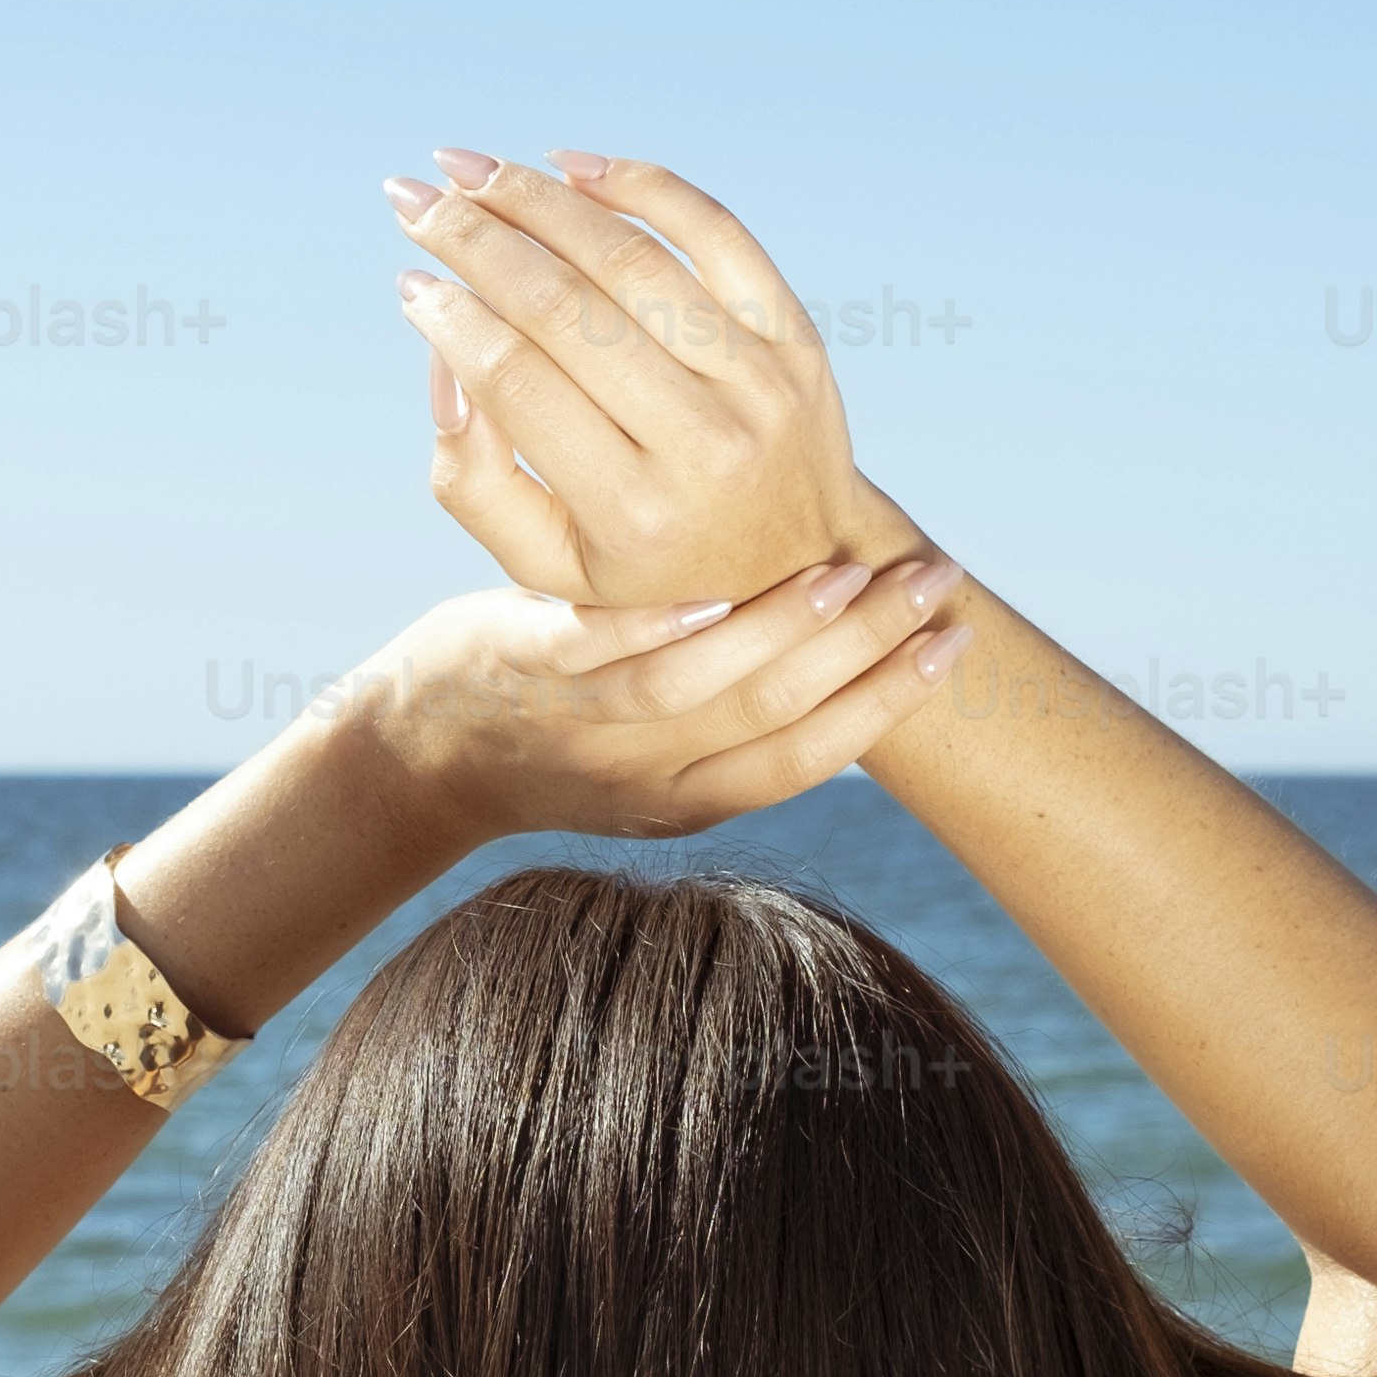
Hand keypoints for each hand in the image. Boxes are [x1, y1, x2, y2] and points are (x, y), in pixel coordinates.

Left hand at [344, 565, 961, 852]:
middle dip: (870, 654)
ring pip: (701, 691)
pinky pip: (601, 656)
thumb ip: (739, 715)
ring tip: (847, 578)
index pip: (813, 758)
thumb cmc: (558, 735)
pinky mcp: (527, 673)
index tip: (958, 647)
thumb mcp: (658, 751)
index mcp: (695, 797)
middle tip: (936, 585)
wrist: (419, 757)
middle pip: (779, 722)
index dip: (890, 705)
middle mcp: (650, 777)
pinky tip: (712, 594)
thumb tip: (846, 650)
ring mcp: (587, 728)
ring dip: (781, 635)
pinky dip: (661, 630)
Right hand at [389, 149, 879, 610]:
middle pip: (565, 309)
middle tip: (409, 199)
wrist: (798, 568)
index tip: (406, 281)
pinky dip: (640, 186)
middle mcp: (705, 447)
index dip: (451, 319)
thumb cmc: (645, 562)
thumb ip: (472, 480)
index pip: (519, 382)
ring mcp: (761, 385)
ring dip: (538, 198)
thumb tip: (442, 359)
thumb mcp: (547, 563)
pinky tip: (568, 166)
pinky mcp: (796, 338)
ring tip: (468, 170)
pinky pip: (715, 233)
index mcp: (634, 514)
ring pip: (631, 260)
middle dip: (473, 239)